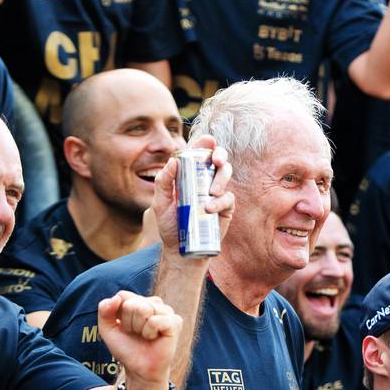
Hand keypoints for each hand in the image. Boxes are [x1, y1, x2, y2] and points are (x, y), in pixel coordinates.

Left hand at [97, 291, 181, 389]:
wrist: (139, 369)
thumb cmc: (126, 348)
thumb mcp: (107, 329)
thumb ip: (104, 310)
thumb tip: (115, 298)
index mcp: (139, 301)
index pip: (123, 296)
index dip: (118, 315)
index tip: (124, 328)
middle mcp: (154, 303)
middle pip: (132, 303)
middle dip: (129, 323)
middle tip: (136, 334)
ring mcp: (166, 311)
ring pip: (143, 309)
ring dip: (139, 328)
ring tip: (145, 336)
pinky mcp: (175, 322)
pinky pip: (155, 320)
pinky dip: (149, 333)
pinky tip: (154, 338)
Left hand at [153, 136, 233, 257]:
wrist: (182, 249)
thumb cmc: (170, 225)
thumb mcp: (160, 203)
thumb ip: (163, 182)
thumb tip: (172, 161)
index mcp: (189, 174)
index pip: (198, 154)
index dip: (205, 144)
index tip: (208, 140)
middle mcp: (205, 180)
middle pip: (218, 159)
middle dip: (220, 154)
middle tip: (216, 161)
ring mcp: (216, 193)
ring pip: (226, 174)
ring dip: (222, 178)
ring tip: (211, 192)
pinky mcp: (225, 208)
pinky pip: (228, 198)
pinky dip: (221, 201)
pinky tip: (210, 208)